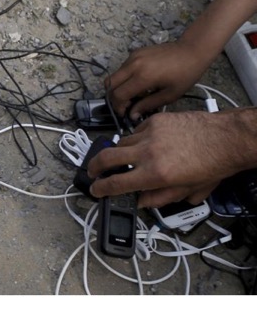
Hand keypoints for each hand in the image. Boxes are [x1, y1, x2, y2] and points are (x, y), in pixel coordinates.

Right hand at [87, 111, 246, 207]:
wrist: (229, 138)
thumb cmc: (215, 164)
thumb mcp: (188, 190)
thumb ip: (161, 198)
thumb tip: (142, 201)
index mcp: (156, 175)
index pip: (116, 184)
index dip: (101, 189)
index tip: (96, 190)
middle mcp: (149, 153)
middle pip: (106, 158)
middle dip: (94, 167)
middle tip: (93, 172)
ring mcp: (150, 133)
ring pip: (120, 143)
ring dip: (117, 153)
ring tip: (123, 160)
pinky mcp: (155, 120)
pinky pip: (135, 131)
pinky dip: (135, 139)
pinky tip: (143, 145)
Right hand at [105, 40, 208, 118]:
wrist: (191, 50)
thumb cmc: (185, 74)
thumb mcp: (170, 95)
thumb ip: (148, 105)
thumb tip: (133, 114)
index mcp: (143, 77)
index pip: (118, 94)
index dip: (118, 106)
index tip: (124, 113)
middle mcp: (133, 65)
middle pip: (109, 83)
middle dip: (113, 97)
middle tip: (125, 104)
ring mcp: (133, 57)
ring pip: (115, 75)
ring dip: (119, 87)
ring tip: (135, 94)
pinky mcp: (135, 52)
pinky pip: (123, 68)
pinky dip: (125, 78)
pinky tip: (139, 82)